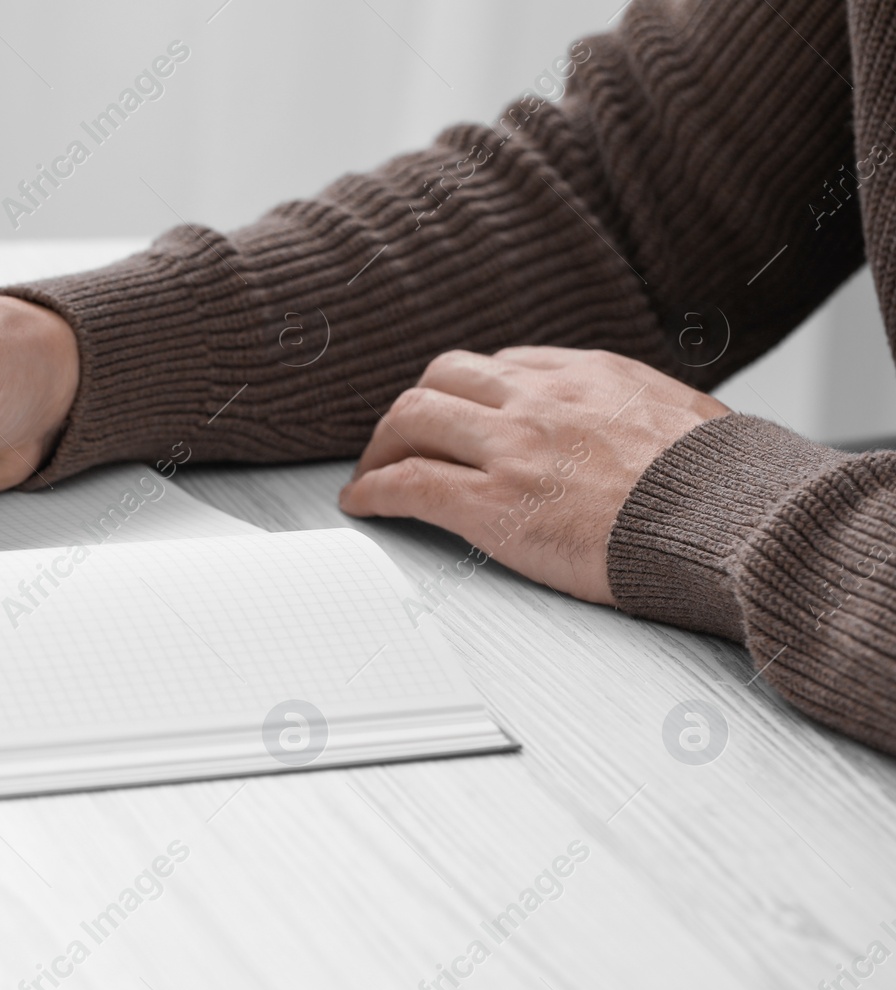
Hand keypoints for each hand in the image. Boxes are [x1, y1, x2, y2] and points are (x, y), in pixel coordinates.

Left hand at [339, 347, 729, 603]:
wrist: (731, 521)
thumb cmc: (724, 488)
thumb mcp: (690, 420)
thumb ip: (646, 415)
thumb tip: (648, 431)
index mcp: (591, 374)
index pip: (501, 365)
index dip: (467, 393)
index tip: (458, 415)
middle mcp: (542, 398)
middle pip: (442, 379)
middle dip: (414, 409)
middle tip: (400, 440)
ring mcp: (512, 447)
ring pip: (411, 418)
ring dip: (382, 446)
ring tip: (372, 472)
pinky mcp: (491, 502)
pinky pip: (407, 483)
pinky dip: (372, 490)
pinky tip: (362, 503)